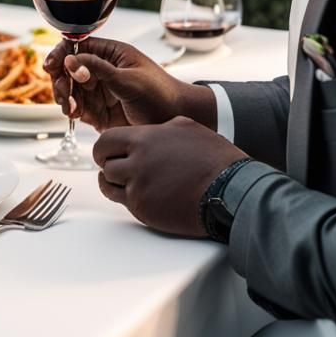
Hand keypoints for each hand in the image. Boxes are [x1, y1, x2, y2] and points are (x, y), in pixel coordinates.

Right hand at [43, 36, 215, 131]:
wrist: (177, 121)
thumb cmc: (160, 94)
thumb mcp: (128, 79)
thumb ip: (98, 69)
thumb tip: (69, 59)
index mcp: (111, 54)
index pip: (78, 47)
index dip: (61, 54)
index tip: (51, 66)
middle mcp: (102, 70)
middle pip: (69, 69)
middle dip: (61, 80)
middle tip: (63, 92)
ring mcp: (100, 91)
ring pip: (71, 90)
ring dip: (65, 96)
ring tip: (69, 106)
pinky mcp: (100, 112)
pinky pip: (78, 108)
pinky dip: (72, 110)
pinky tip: (74, 114)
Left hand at [94, 117, 247, 236]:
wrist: (231, 190)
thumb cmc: (214, 159)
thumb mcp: (185, 127)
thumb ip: (159, 129)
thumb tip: (148, 131)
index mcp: (145, 139)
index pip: (106, 140)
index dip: (105, 148)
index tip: (107, 152)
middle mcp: (137, 162)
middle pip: (105, 163)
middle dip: (107, 164)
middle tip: (112, 167)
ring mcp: (139, 187)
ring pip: (109, 185)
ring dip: (114, 183)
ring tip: (126, 182)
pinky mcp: (144, 209)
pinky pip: (123, 202)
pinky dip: (127, 198)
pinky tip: (138, 194)